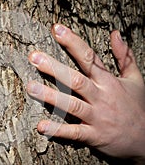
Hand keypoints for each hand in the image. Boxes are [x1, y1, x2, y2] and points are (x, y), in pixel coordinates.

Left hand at [27, 24, 144, 164]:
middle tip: (34, 57)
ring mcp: (97, 116)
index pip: (88, 57)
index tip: (56, 29)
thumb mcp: (136, 79)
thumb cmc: (138, 107)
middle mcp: (101, 96)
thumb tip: (115, 33)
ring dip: (50, 96)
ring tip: (31, 87)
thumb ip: (125, 56)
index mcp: (108, 81)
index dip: (72, 42)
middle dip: (54, 68)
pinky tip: (41, 126)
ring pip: (71, 104)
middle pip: (75, 79)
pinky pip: (74, 132)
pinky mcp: (94, 135)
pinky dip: (57, 129)